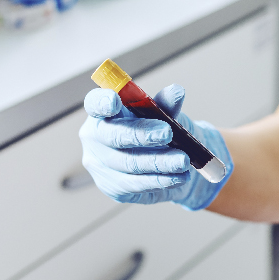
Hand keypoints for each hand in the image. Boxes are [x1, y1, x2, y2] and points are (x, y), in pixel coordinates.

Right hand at [80, 83, 232, 210]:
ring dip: (160, 162)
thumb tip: (176, 92)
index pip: (94, 104)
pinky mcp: (114, 187)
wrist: (168, 165)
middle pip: (113, 136)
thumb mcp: (164, 115)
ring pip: (130, 163)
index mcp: (104, 111)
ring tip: (183, 160)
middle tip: (167, 133)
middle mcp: (96, 138)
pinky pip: (138, 184)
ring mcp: (101, 165)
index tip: (115, 101)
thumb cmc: (158, 131)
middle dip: (141, 134)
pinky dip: (161, 180)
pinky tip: (179, 176)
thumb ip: (166, 104)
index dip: (101, 102)